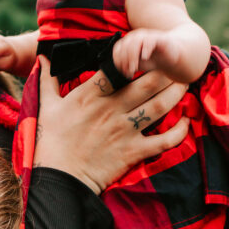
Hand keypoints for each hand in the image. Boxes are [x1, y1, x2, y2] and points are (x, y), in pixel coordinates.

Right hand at [32, 56, 188, 192]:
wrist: (59, 178)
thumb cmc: (49, 141)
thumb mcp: (46, 106)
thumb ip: (47, 80)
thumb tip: (42, 57)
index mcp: (89, 95)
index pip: (117, 68)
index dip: (134, 57)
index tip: (145, 50)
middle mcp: (110, 109)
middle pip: (146, 84)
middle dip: (165, 71)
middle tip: (177, 64)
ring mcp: (124, 130)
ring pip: (159, 107)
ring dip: (176, 94)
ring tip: (185, 83)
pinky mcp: (133, 151)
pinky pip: (163, 140)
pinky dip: (179, 131)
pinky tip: (186, 122)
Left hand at [112, 28, 183, 79]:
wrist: (171, 56)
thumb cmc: (152, 60)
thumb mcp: (138, 64)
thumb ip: (128, 64)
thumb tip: (122, 68)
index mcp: (128, 42)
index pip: (118, 49)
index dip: (118, 61)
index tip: (124, 73)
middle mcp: (136, 36)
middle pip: (125, 46)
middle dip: (125, 61)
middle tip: (129, 73)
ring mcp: (147, 36)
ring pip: (135, 42)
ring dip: (132, 57)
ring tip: (134, 68)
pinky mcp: (158, 38)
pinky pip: (149, 40)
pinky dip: (145, 49)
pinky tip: (145, 58)